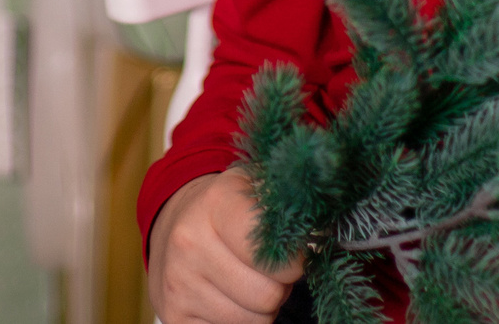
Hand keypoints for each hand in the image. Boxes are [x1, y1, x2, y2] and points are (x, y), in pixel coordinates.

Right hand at [148, 168, 304, 323]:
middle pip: (268, 295)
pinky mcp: (175, 316)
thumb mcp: (253, 188)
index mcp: (215, 203)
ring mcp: (178, 283)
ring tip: (249, 282)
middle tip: (270, 272)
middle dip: (279, 287)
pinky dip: (240, 321)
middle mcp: (190, 243)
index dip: (294, 261)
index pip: (274, 253)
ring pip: (253, 320)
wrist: (173, 225)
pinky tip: (229, 298)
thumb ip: (286, 206)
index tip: (294, 256)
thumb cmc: (226, 209)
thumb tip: (325, 231)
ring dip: (261, 308)